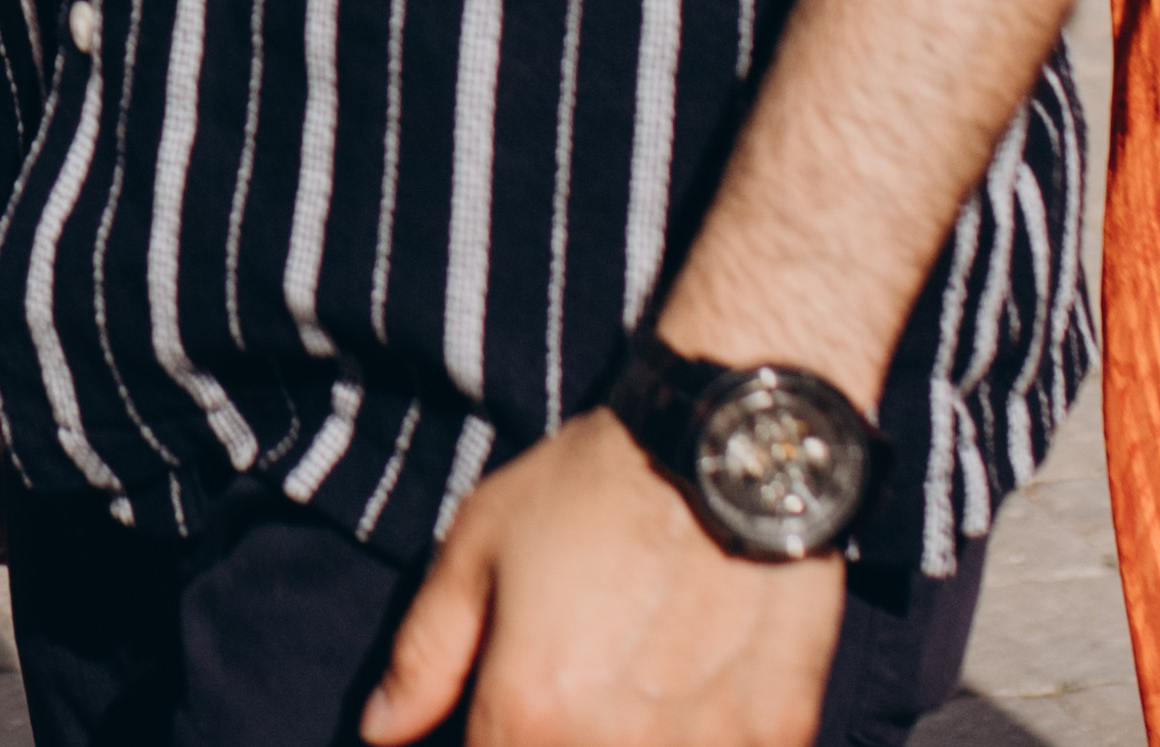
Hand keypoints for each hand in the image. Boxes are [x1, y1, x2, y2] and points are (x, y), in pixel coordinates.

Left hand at [365, 408, 842, 746]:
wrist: (730, 443)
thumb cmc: (594, 485)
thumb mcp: (479, 547)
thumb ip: (425, 655)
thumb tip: (381, 733)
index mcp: (531, 709)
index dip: (490, 744)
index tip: (502, 716)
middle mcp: (617, 744)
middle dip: (558, 737)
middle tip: (571, 685)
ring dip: (629, 740)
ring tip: (628, 682)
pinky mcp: (778, 733)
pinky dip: (702, 737)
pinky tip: (690, 696)